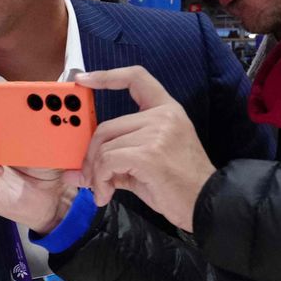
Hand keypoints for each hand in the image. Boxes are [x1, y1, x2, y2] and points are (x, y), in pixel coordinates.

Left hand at [72, 67, 215, 231]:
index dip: (107, 77)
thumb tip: (73, 173)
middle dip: (90, 155)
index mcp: (167, 111)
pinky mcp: (149, 153)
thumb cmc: (176, 185)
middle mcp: (163, 116)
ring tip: (101, 191)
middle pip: (106, 126)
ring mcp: (157, 132)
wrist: (206, 204)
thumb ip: (111, 161)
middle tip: (88, 177)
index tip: (84, 80)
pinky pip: (107, 161)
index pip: (136, 78)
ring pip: (104, 146)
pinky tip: (105, 195)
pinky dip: (99, 180)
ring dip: (95, 173)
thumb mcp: (142, 164)